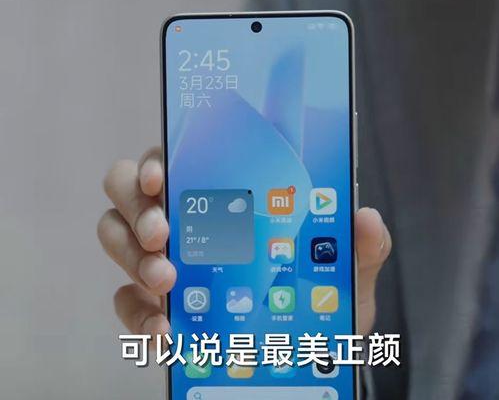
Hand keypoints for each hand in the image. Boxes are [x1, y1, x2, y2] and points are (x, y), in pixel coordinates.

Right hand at [98, 147, 391, 337]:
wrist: (302, 357)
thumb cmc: (314, 302)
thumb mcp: (342, 276)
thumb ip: (359, 249)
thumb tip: (366, 219)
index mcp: (223, 197)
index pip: (176, 160)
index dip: (157, 159)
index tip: (162, 174)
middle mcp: (184, 220)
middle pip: (128, 191)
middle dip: (138, 208)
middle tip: (162, 234)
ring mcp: (162, 260)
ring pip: (115, 236)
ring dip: (131, 255)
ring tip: (166, 280)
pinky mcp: (152, 305)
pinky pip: (125, 301)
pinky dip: (138, 315)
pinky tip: (164, 331)